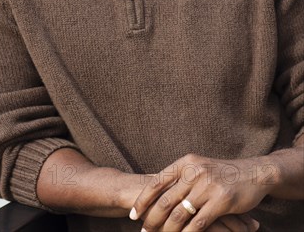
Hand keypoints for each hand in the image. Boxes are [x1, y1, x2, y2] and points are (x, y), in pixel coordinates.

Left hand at [129, 153, 273, 230]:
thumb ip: (181, 178)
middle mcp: (194, 171)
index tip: (133, 215)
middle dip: (152, 220)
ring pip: (179, 214)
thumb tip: (156, 192)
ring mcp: (208, 185)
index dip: (143, 200)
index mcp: (186, 163)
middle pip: (165, 200)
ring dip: (167, 231)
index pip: (157, 182)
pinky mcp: (221, 200)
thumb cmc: (222, 173)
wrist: (254, 173)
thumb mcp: (199, 167)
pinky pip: (198, 223)